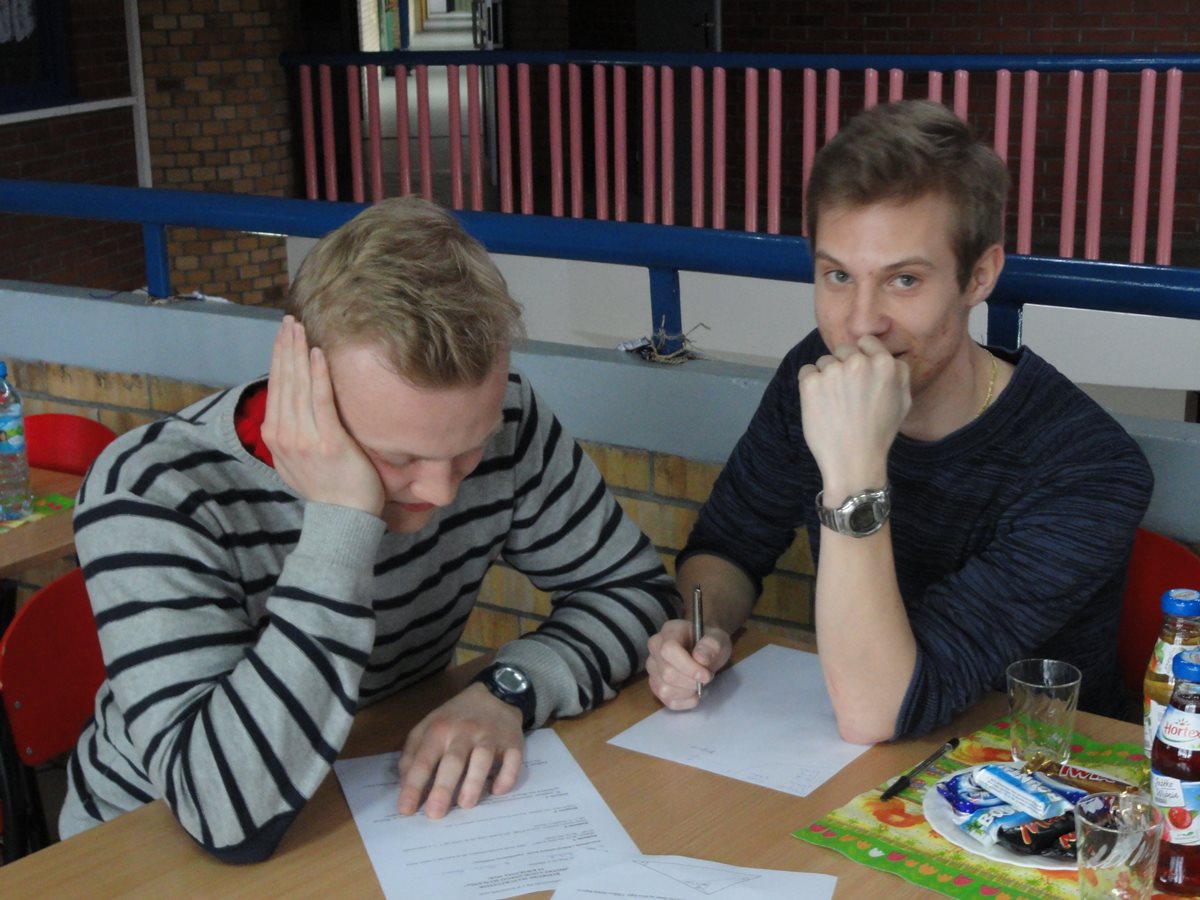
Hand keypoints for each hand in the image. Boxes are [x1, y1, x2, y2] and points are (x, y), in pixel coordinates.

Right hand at [261, 317, 384, 516]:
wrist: (343, 519)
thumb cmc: (329, 488)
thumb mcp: (297, 460)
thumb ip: (292, 434)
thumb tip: (292, 409)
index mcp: (274, 438)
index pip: (275, 389)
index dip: (278, 359)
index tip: (283, 335)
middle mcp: (283, 436)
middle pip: (283, 382)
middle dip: (285, 348)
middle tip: (290, 321)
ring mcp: (304, 439)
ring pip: (298, 386)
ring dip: (299, 353)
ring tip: (301, 328)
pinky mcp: (328, 441)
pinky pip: (321, 401)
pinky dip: (318, 375)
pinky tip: (318, 354)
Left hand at [397, 683, 524, 817]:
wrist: (493, 694)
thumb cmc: (454, 718)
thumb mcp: (427, 727)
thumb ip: (413, 754)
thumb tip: (405, 785)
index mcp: (439, 730)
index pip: (423, 760)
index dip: (414, 785)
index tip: (406, 809)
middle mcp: (464, 732)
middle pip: (453, 761)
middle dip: (443, 788)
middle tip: (435, 814)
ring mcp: (490, 736)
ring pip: (482, 758)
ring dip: (474, 782)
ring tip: (465, 805)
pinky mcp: (513, 742)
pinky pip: (513, 759)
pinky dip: (507, 776)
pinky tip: (497, 791)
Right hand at [646, 619, 731, 709]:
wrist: (706, 650)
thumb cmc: (710, 643)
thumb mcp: (719, 639)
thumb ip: (712, 645)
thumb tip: (700, 658)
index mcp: (670, 631)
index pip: (668, 649)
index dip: (687, 666)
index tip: (706, 675)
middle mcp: (655, 648)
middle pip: (666, 672)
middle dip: (690, 681)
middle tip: (707, 677)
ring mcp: (653, 667)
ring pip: (664, 689)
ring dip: (687, 692)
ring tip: (699, 684)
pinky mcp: (655, 684)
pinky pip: (666, 700)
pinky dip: (684, 702)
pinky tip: (693, 693)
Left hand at [797, 335, 910, 494]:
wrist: (854, 460)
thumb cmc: (879, 433)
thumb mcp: (903, 401)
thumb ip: (899, 373)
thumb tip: (888, 358)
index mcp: (884, 364)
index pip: (866, 341)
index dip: (860, 356)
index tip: (857, 373)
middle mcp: (859, 362)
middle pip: (843, 350)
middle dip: (842, 366)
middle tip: (845, 394)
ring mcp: (833, 371)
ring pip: (824, 362)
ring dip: (826, 377)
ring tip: (834, 404)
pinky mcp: (811, 383)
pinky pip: (807, 372)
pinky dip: (809, 385)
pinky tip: (820, 405)